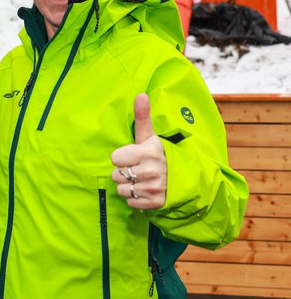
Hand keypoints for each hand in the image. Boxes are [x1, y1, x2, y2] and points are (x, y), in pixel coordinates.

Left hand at [110, 93, 167, 209]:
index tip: (133, 156)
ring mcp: (153, 188)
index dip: (122, 157)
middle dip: (124, 172)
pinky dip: (135, 199)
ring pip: (121, 190)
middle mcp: (151, 171)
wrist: (184, 179)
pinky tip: (145, 191)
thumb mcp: (151, 137)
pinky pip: (130, 202)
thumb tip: (141, 94)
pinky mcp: (155, 203)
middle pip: (115, 175)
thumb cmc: (161, 154)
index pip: (114, 158)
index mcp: (147, 152)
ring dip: (128, 186)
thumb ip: (142, 117)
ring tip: (141, 180)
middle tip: (137, 169)